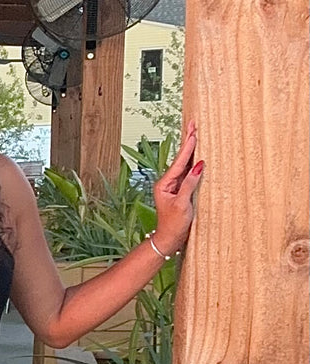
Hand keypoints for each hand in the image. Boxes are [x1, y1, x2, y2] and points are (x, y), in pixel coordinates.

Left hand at [151, 120, 204, 254]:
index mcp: (164, 184)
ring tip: (194, 133)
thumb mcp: (182, 204)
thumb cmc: (174, 224)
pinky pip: (188, 173)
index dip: (187, 147)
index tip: (193, 132)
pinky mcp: (180, 191)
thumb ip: (190, 184)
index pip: (179, 162)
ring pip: (184, 164)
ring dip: (191, 149)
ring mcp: (174, 186)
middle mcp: (168, 182)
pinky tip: (197, 155)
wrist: (169, 238)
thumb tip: (198, 166)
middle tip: (192, 124)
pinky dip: (193, 162)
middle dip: (187, 141)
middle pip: (180, 159)